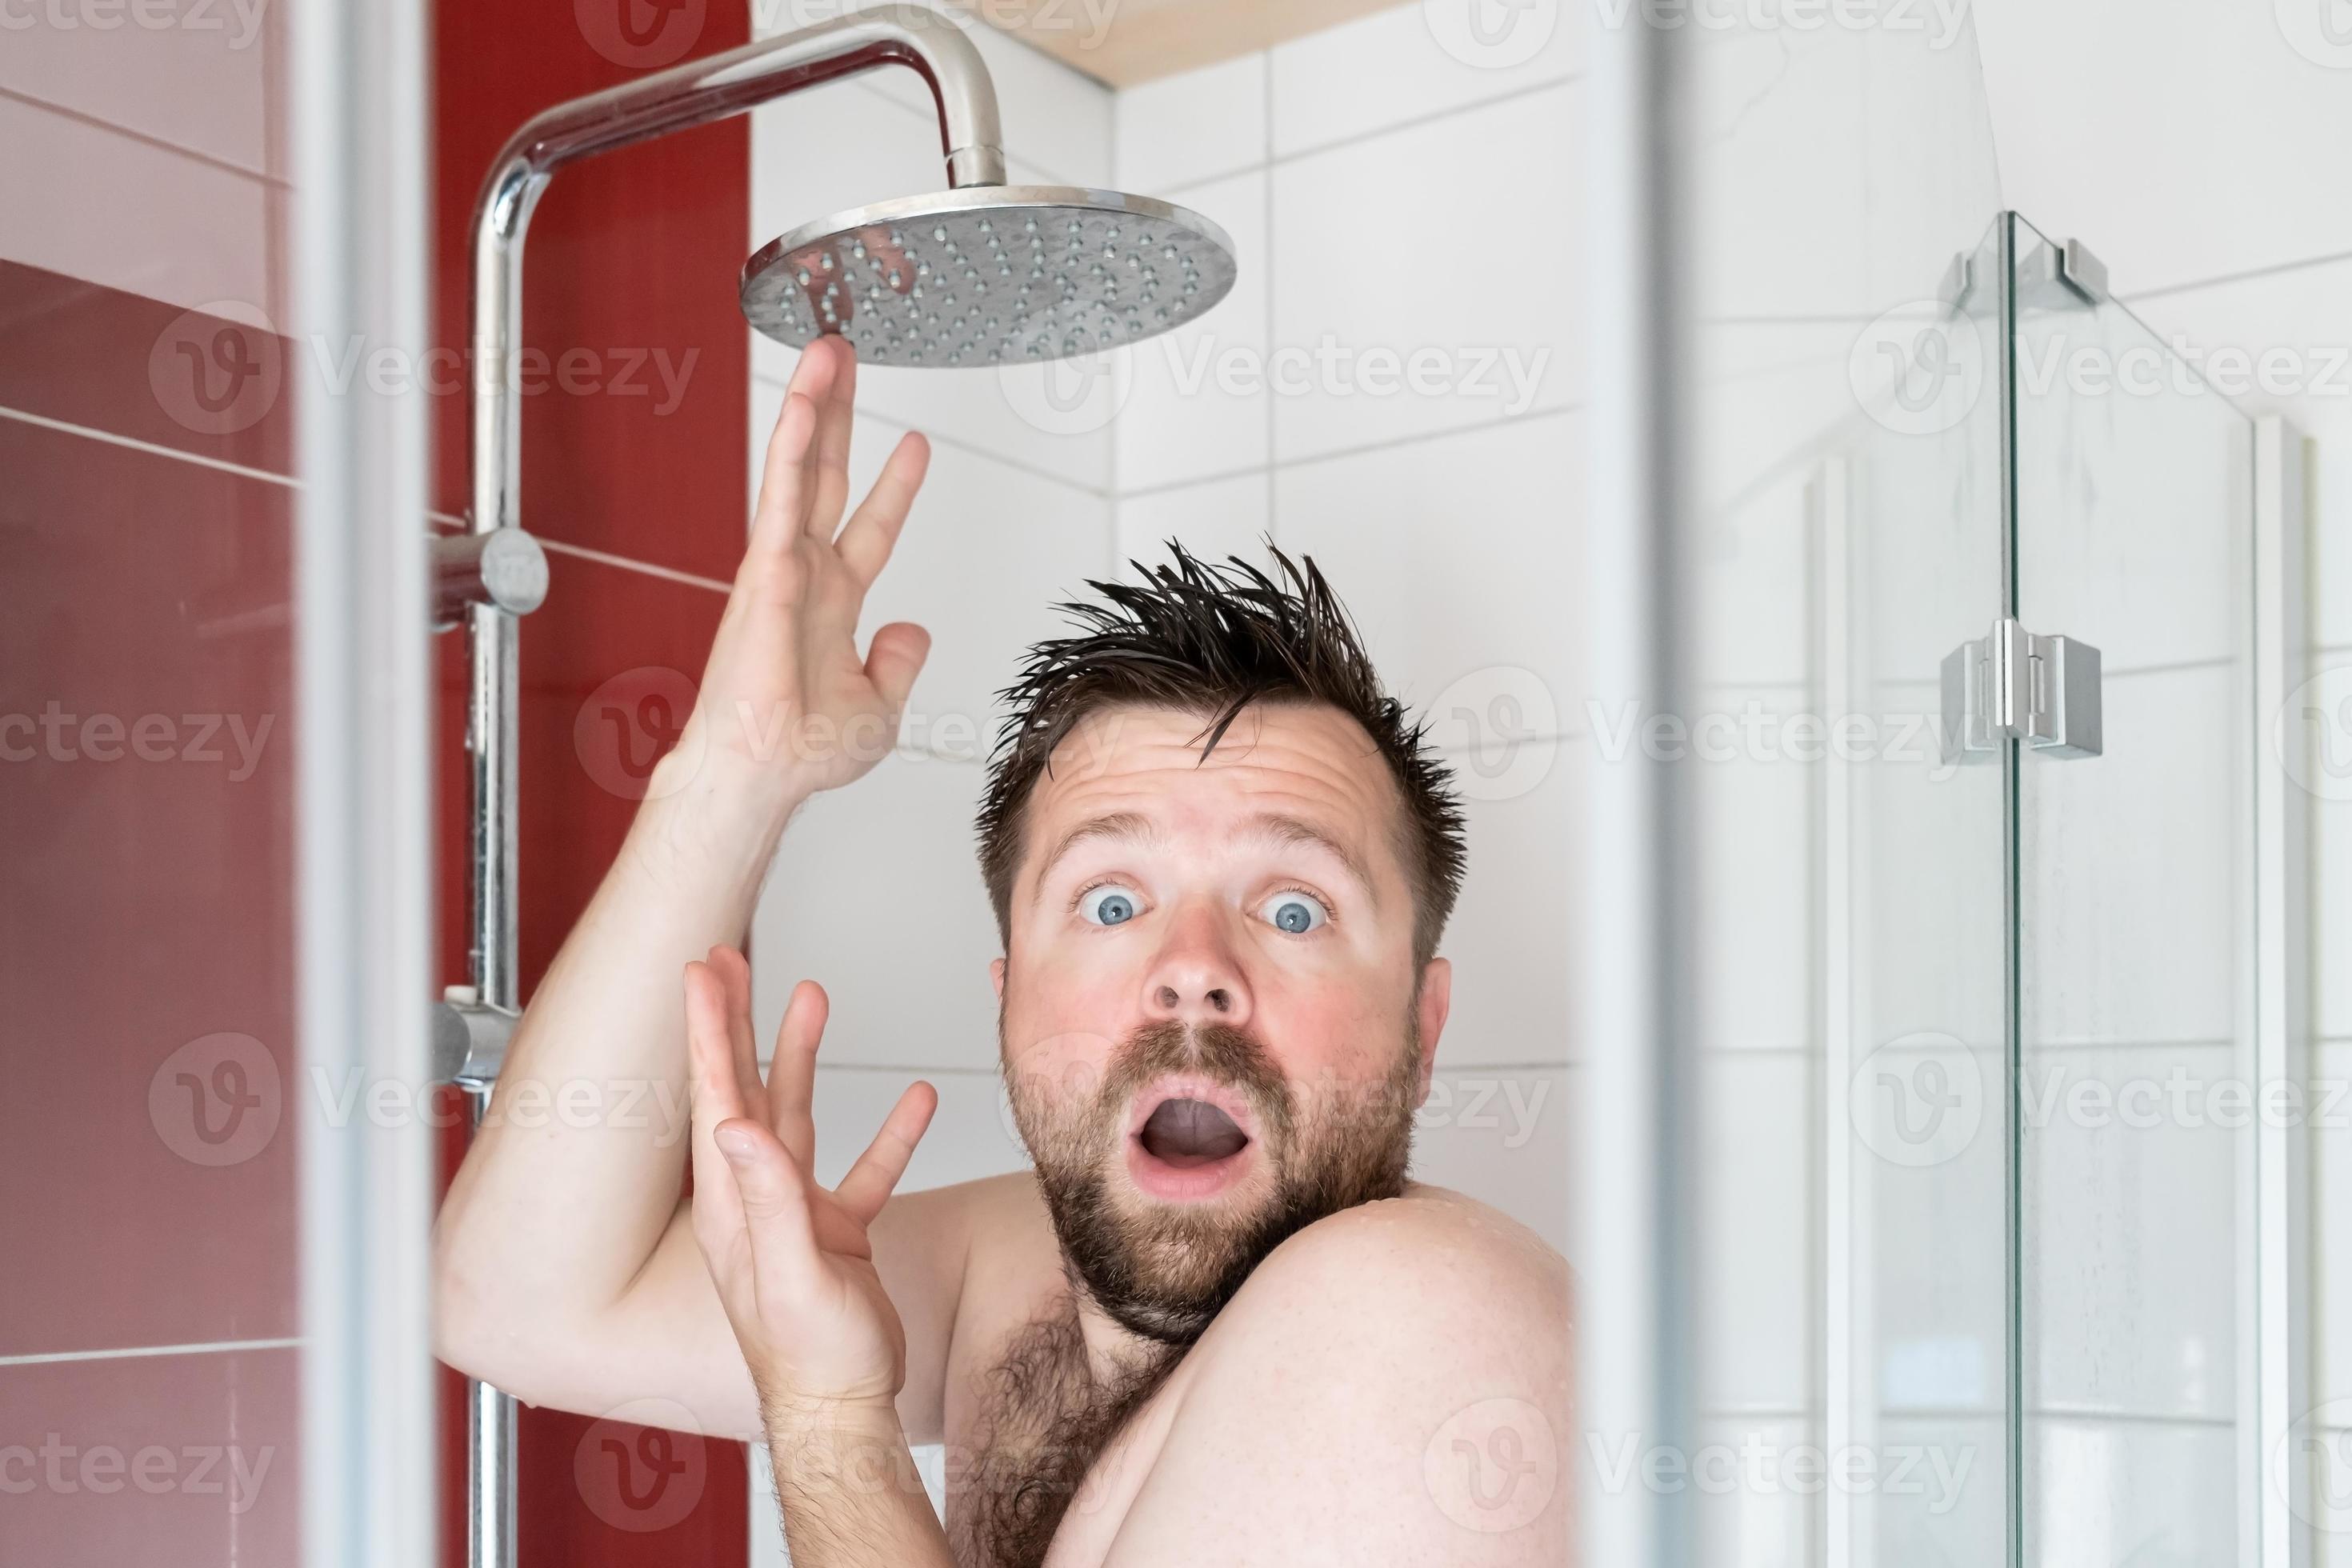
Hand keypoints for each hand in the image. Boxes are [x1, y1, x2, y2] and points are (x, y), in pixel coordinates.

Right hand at [681, 335, 932, 803]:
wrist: (763, 775)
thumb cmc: (802, 752)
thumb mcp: (880, 707)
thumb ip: (898, 662)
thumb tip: (913, 629)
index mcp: (832, 602)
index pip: (870, 527)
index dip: (895, 486)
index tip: (917, 443)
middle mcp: (806, 575)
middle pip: (829, 476)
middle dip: (839, 416)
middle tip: (845, 358)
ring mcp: (783, 567)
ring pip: (800, 471)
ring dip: (813, 409)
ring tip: (826, 354)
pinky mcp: (766, 571)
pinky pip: (782, 499)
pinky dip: (792, 451)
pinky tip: (804, 408)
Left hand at [683, 945, 937, 1413]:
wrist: (844, 1413)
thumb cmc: (811, 1360)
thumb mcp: (791, 1273)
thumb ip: (771, 1199)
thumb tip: (737, 1125)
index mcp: (731, 1203)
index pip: (714, 1096)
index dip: (708, 1031)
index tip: (703, 973)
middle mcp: (753, 1199)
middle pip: (741, 1090)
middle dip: (737, 1023)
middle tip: (731, 961)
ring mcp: (793, 1213)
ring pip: (795, 1115)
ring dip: (801, 1056)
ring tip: (813, 995)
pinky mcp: (834, 1234)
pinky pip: (863, 1169)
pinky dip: (889, 1134)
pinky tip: (916, 1101)